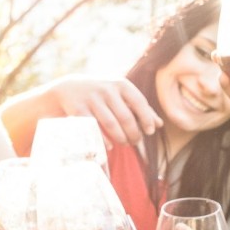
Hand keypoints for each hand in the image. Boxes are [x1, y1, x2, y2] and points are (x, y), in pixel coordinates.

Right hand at [36, 74, 159, 145]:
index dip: (147, 119)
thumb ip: (140, 107)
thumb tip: (159, 124)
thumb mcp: (121, 95)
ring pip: (111, 124)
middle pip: (126, 117)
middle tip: (136, 142)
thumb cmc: (103, 94)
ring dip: (121, 138)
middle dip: (134, 133)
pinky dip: (104, 140)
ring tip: (125, 143)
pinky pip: (95, 129)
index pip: (139, 102)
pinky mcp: (79, 110)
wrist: (70, 88)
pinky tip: (110, 146)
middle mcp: (107, 89)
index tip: (150, 131)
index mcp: (121, 84)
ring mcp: (92, 99)